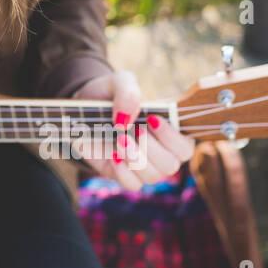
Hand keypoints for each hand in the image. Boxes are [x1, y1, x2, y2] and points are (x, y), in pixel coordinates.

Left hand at [69, 70, 196, 190]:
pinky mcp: (123, 172)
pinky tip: (113, 155)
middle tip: (135, 129)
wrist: (81, 106)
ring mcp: (142, 164)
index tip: (152, 119)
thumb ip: (128, 93)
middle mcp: (160, 151)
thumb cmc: (110, 93)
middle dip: (152, 149)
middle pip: (171, 165)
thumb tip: (126, 120)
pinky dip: (124, 172)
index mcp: (169, 130)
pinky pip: (133, 185)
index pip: (186, 147)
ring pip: (153, 176)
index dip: (173, 138)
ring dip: (136, 158)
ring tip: (120, 139)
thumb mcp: (119, 82)